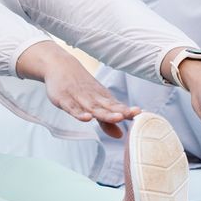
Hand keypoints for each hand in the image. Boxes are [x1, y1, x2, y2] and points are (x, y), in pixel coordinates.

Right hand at [19, 41, 138, 138]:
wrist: (60, 65)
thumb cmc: (81, 87)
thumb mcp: (94, 103)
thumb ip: (106, 122)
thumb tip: (120, 135)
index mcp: (102, 98)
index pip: (117, 106)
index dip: (128, 110)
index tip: (140, 114)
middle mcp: (93, 97)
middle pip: (108, 106)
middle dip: (120, 111)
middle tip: (133, 114)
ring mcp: (78, 97)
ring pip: (93, 107)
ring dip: (105, 113)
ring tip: (118, 118)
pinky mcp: (64, 99)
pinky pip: (72, 107)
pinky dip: (79, 113)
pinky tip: (86, 118)